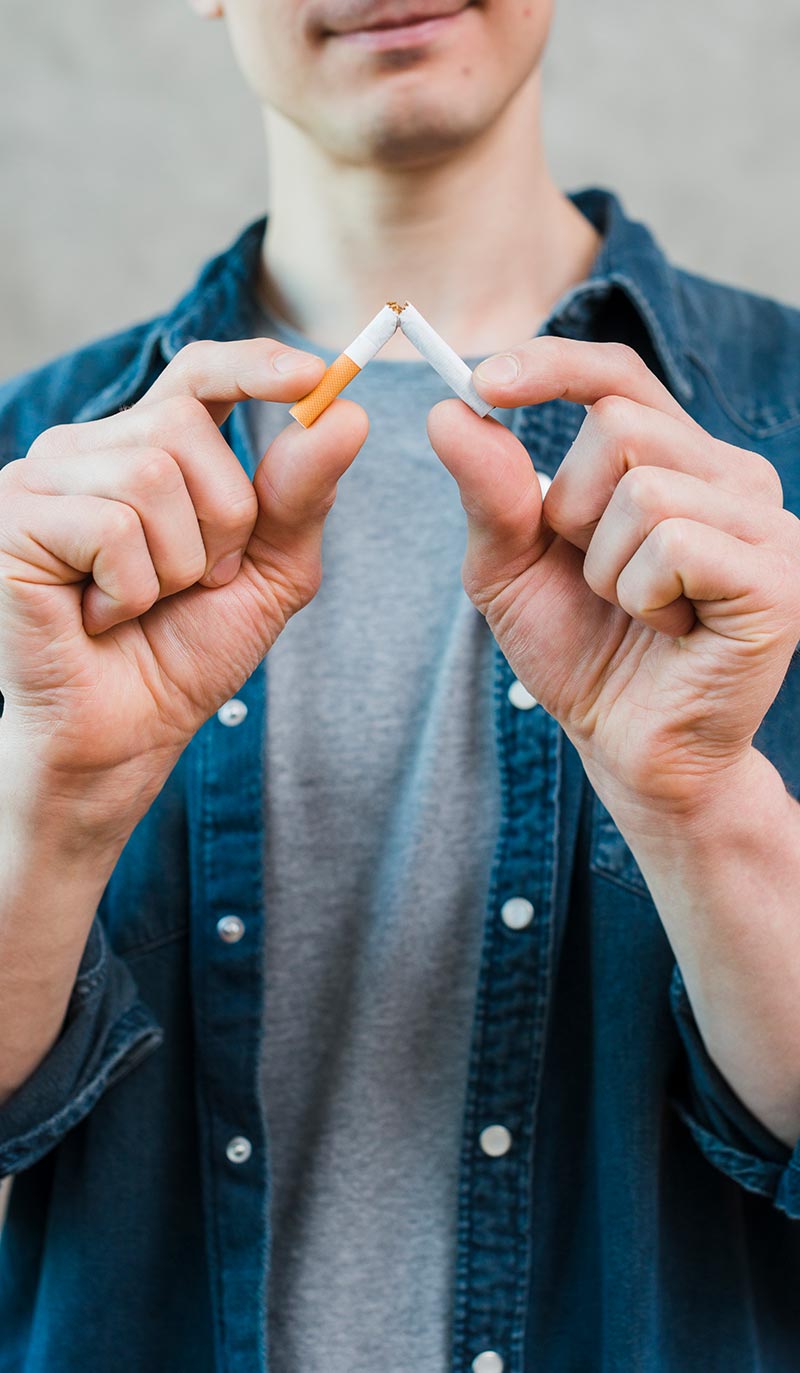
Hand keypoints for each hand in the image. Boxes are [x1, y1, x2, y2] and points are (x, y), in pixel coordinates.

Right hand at [0, 338, 367, 790]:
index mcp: (148, 450)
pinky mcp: (13, 521)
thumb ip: (300, 497)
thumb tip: (346, 414)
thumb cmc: (185, 653)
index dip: (252, 364)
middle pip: (183, 425)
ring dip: (176, 565)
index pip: (198, 374)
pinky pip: (111, 528)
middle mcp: (88, 450)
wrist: (124, 737)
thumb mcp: (266, 573)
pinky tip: (99, 617)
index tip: (314, 375)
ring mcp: (41, 480)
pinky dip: (130, 590)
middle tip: (195, 581)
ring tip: (142, 604)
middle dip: (221, 520)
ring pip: (150, 475)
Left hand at [428, 338, 799, 816]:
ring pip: (645, 489)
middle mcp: (732, 478)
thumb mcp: (510, 568)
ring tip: (634, 611)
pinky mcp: (778, 580)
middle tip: (597, 577)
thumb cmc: (580, 652)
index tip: (489, 380)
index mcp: (677, 460)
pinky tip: (669, 630)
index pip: (620, 375)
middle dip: (573, 509)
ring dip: (607, 568)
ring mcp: (767, 526)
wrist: (629, 748)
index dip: (556, 364)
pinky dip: (642, 595)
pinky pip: (675, 545)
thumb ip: (489, 493)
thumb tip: (452, 411)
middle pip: (622, 424)